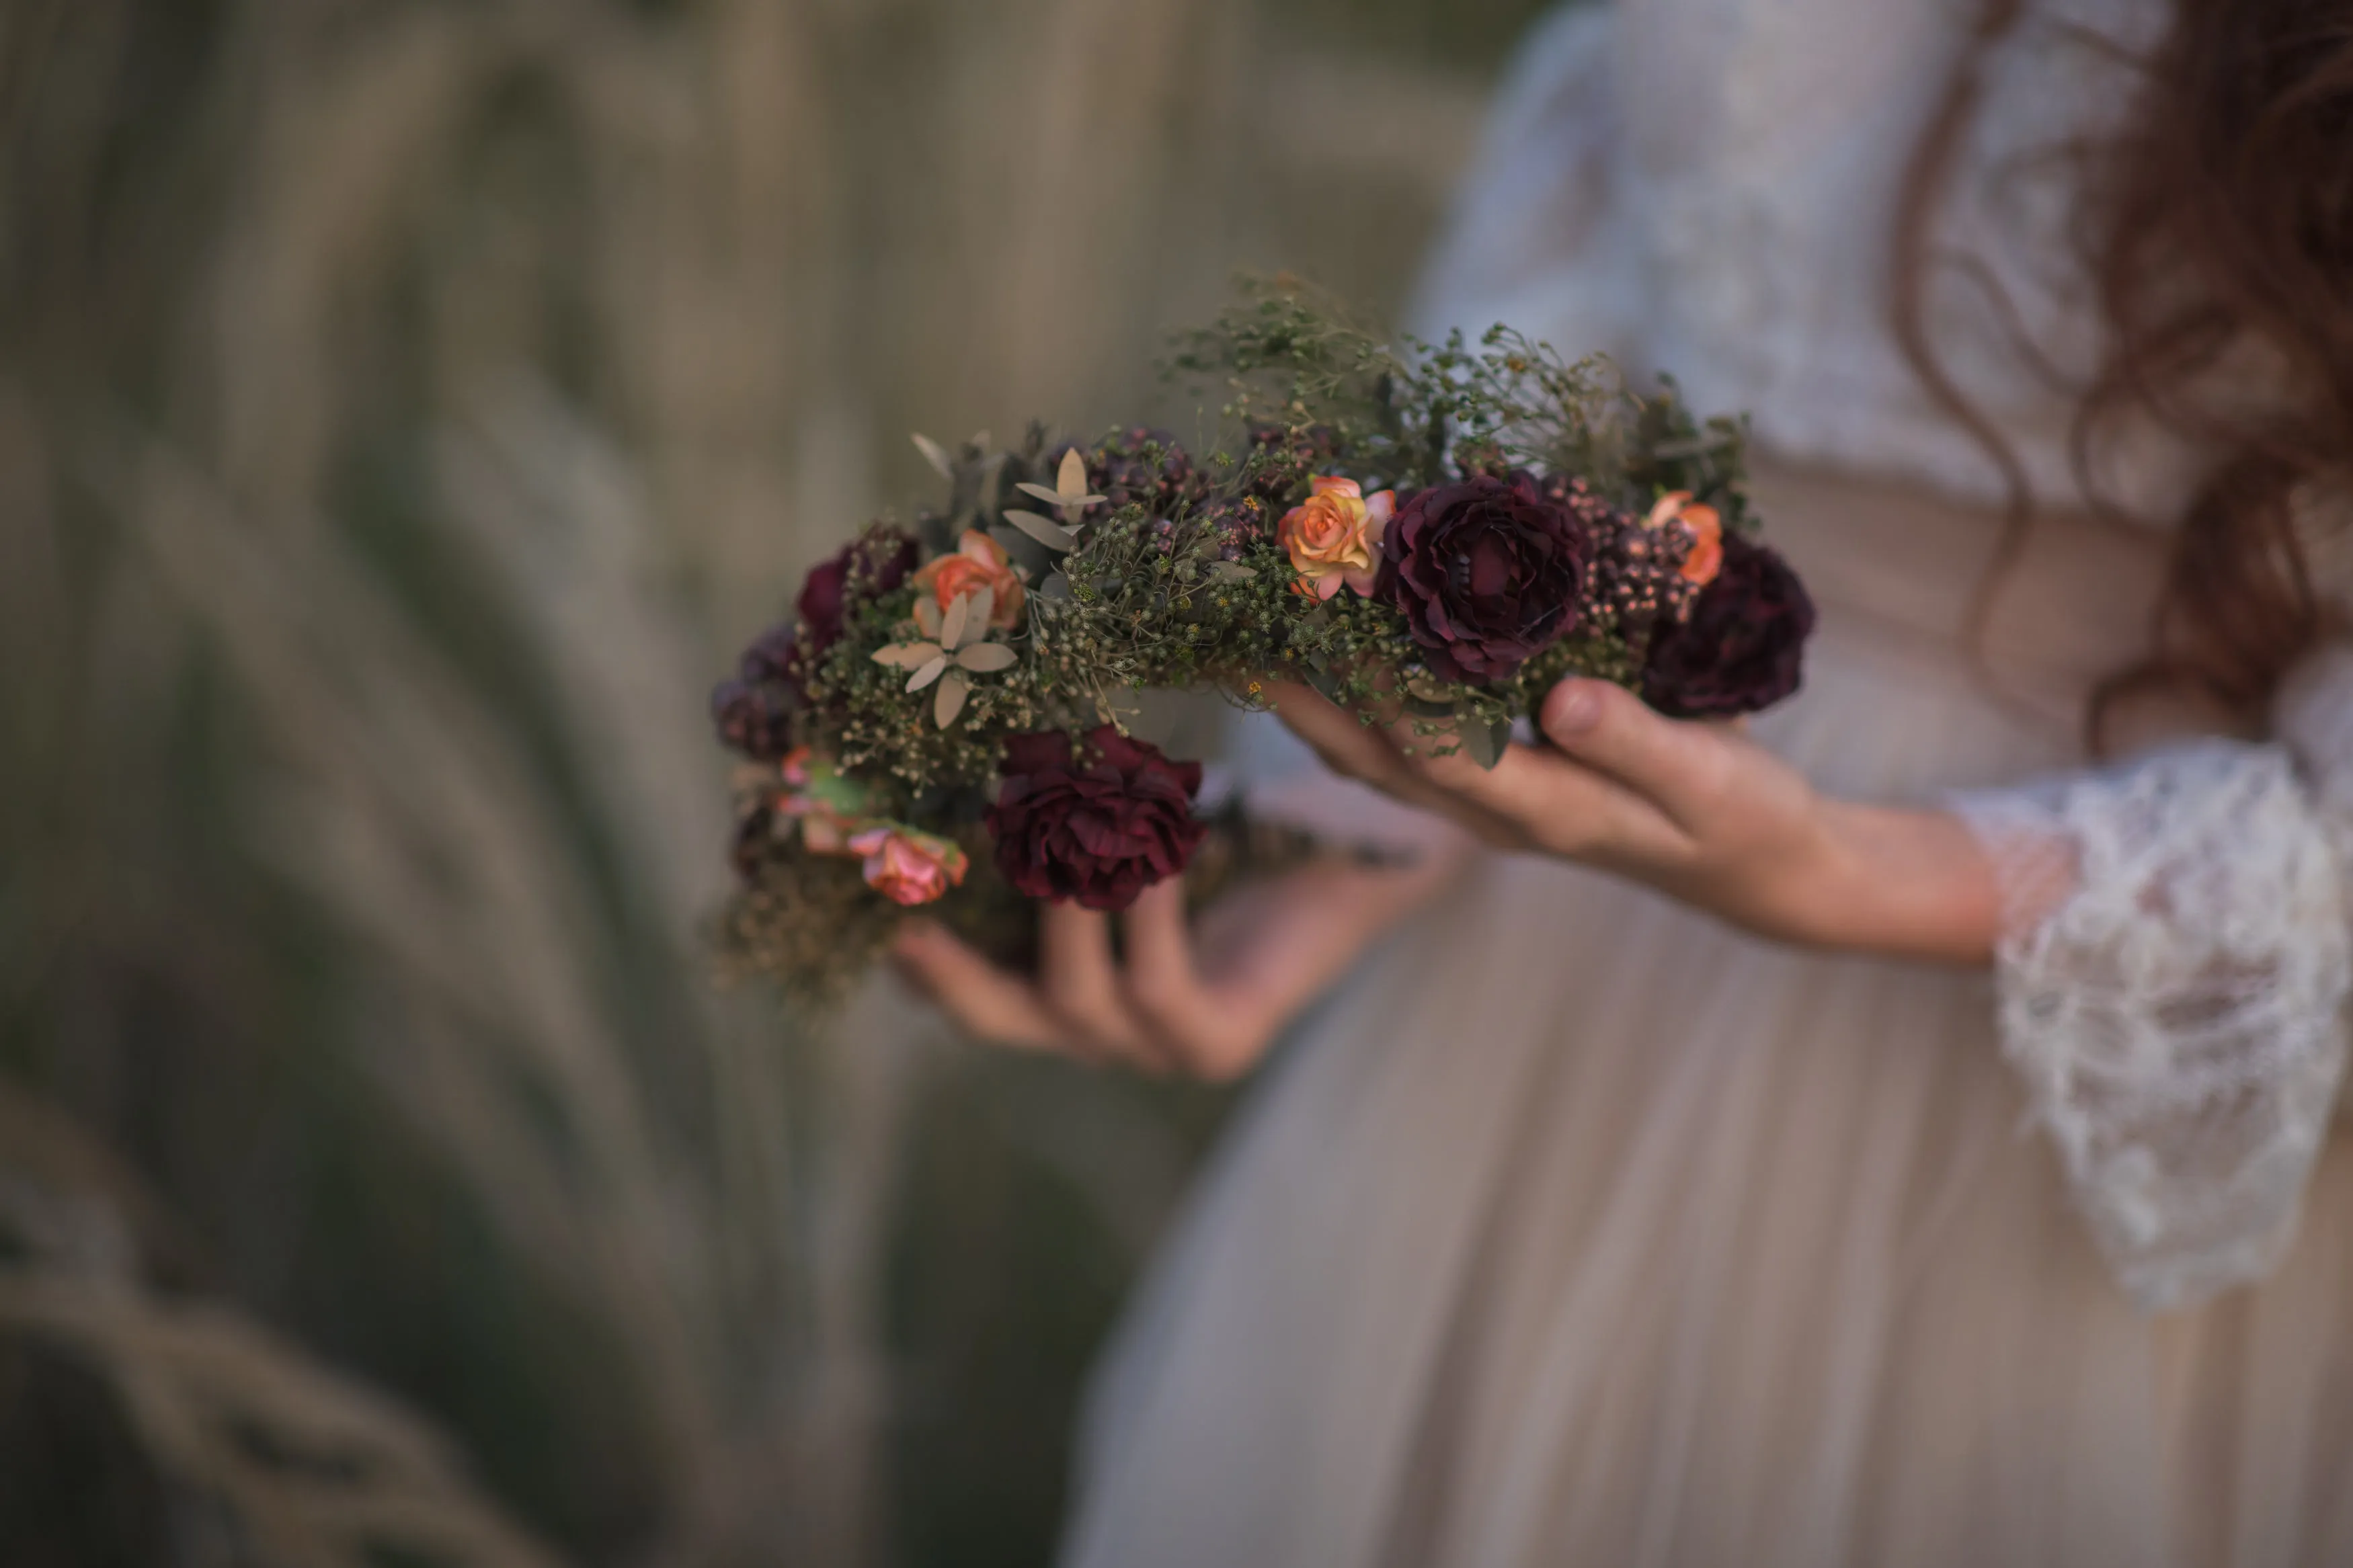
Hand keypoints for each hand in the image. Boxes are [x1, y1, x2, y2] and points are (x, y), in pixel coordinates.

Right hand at [890, 846, 1460, 1079]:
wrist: (1371, 850)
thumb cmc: (1244, 822)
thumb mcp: (1134, 814)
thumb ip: (1058, 807)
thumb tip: (965, 732)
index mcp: (1072, 980)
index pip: (973, 987)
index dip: (918, 956)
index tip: (870, 903)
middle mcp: (1107, 1028)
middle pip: (999, 1019)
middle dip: (948, 971)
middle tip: (904, 920)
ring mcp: (1163, 1048)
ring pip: (1076, 997)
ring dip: (1061, 907)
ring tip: (1058, 824)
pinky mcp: (1223, 1044)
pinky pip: (1159, 989)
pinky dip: (1141, 920)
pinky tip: (1147, 857)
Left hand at [1268, 676, 2001, 962]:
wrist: (1761, 867)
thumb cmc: (1743, 821)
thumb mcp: (1709, 782)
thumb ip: (1637, 745)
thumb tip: (1560, 701)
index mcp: (1540, 811)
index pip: (1428, 746)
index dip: (1368, 680)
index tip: (1318, 609)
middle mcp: (1493, 811)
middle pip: (1369, 752)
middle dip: (1299, 686)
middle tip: (1230, 614)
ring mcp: (1488, 800)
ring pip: (1374, 750)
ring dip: (1311, 690)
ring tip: (1250, 621)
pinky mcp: (1499, 779)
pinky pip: (1405, 740)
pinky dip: (1356, 694)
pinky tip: (1326, 646)